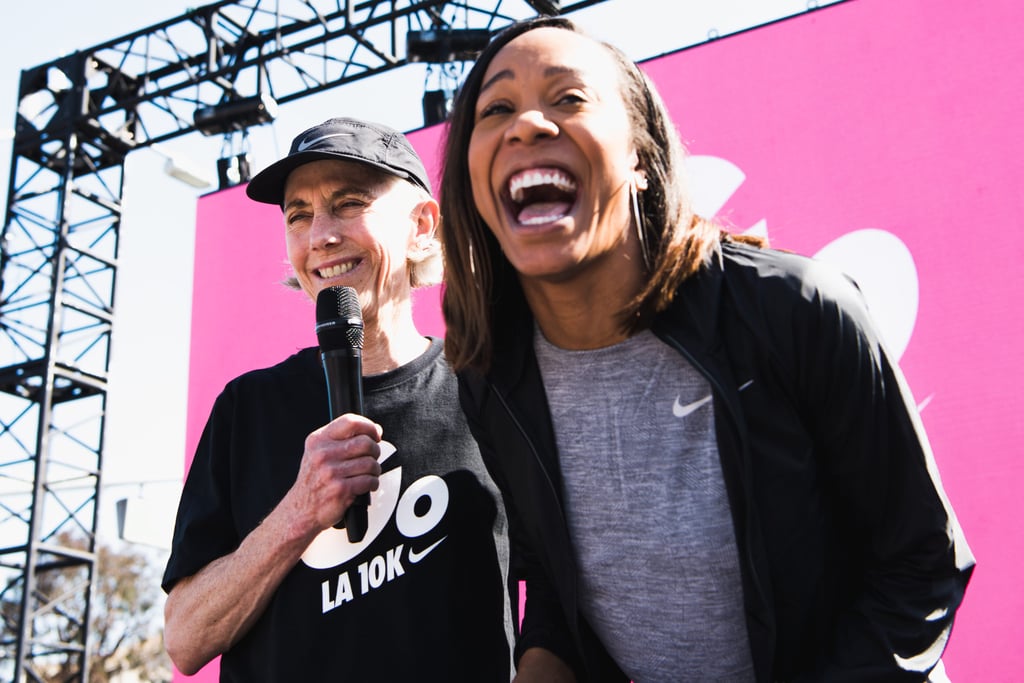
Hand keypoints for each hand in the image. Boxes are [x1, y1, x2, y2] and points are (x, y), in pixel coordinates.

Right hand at [284, 413, 382, 533]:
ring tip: (368, 474)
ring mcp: (331, 472)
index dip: (369, 426)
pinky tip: (366, 485)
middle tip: (371, 458)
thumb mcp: (319, 453)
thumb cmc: (314, 481)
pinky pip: (369, 480)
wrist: (301, 510)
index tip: (375, 434)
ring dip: (375, 470)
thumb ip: (343, 440)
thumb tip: (375, 430)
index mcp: (318, 440)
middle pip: (365, 442)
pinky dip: (373, 483)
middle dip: (375, 451)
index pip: (350, 422)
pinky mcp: (340, 489)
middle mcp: (323, 454)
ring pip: (370, 463)